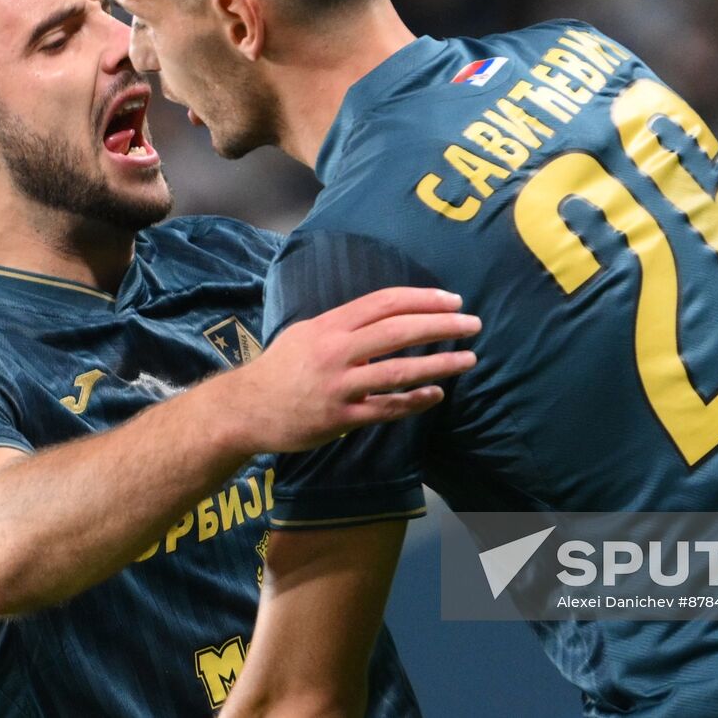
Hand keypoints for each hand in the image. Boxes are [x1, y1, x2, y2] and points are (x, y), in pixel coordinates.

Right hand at [225, 287, 479, 453]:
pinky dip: (414, 401)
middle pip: (398, 331)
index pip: (384, 303)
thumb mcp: (306, 333)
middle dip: (441, 326)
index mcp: (330, 325)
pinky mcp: (339, 418)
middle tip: (472, 325)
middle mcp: (336, 351)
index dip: (422, 299)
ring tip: (468, 359)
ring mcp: (339, 386)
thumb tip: (385, 314)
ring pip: (398, 371)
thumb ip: (344, 324)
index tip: (452, 301)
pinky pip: (385, 409)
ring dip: (439, 365)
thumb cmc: (280, 368)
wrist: (245, 409)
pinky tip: (436, 395)